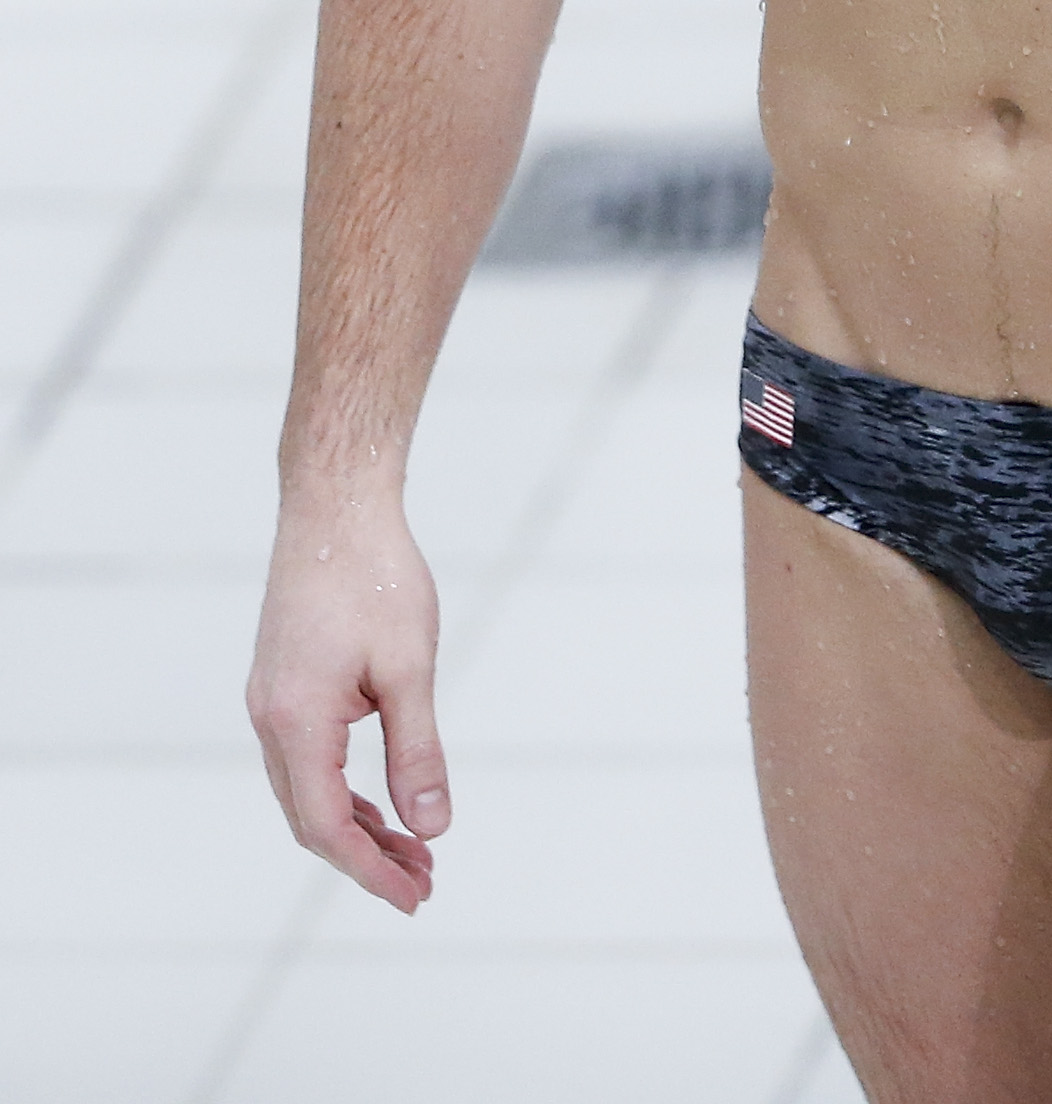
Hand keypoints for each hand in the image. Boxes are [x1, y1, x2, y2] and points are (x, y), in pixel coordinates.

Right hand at [247, 497, 449, 912]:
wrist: (334, 504)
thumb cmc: (375, 575)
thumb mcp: (409, 667)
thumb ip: (418, 750)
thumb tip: (433, 826)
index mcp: (296, 721)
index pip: (327, 826)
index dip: (371, 870)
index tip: (416, 895)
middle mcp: (270, 719)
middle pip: (311, 818)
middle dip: (367, 857)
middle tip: (424, 882)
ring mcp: (270, 700)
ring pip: (306, 790)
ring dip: (357, 824)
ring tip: (414, 848)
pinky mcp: (281, 683)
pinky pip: (305, 758)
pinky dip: (342, 787)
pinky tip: (382, 797)